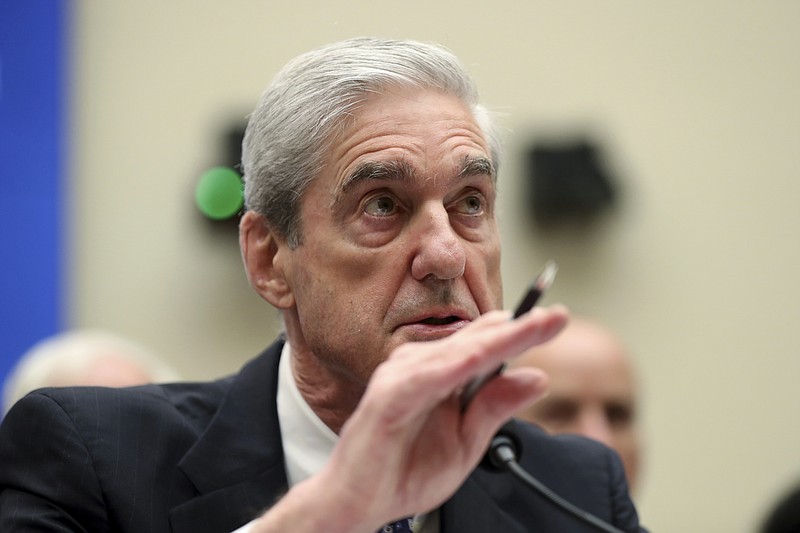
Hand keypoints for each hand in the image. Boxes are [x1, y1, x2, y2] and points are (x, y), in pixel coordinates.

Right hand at [310, 305, 567, 530]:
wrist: (359, 504)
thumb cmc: (405, 470)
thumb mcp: (467, 441)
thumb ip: (497, 406)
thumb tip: (538, 376)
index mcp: (441, 375)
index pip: (486, 347)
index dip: (521, 331)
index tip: (557, 318)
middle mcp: (420, 367)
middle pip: (476, 342)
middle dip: (517, 327)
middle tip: (555, 315)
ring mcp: (402, 378)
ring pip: (457, 353)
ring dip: (493, 340)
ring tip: (528, 327)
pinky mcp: (387, 398)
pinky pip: (427, 378)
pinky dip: (455, 365)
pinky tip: (481, 357)